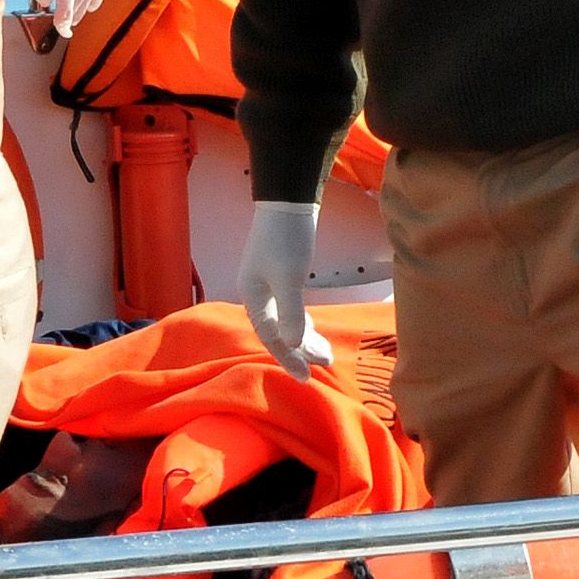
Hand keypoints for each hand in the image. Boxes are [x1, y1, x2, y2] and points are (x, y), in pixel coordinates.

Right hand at [239, 197, 332, 379]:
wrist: (288, 201)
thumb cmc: (286, 239)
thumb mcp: (289, 277)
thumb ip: (291, 312)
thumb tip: (293, 343)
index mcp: (253, 296)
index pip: (269, 337)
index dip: (288, 358)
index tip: (307, 377)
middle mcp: (257, 293)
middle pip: (277, 331)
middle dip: (300, 350)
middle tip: (325, 364)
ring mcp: (268, 284)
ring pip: (285, 320)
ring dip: (305, 337)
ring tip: (326, 353)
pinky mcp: (281, 275)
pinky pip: (290, 309)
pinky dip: (303, 321)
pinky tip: (314, 328)